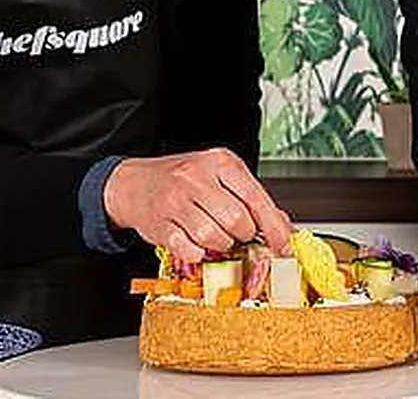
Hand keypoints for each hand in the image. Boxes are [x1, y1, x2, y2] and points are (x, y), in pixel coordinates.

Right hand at [104, 148, 293, 264]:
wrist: (133, 183)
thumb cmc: (182, 180)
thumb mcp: (220, 177)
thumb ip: (251, 199)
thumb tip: (283, 226)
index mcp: (221, 162)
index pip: (257, 199)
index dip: (274, 227)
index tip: (284, 246)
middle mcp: (198, 177)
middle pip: (237, 220)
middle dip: (243, 235)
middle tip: (238, 234)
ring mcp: (176, 200)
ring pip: (214, 237)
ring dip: (221, 246)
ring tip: (216, 237)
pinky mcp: (159, 224)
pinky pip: (189, 250)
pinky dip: (198, 254)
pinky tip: (196, 244)